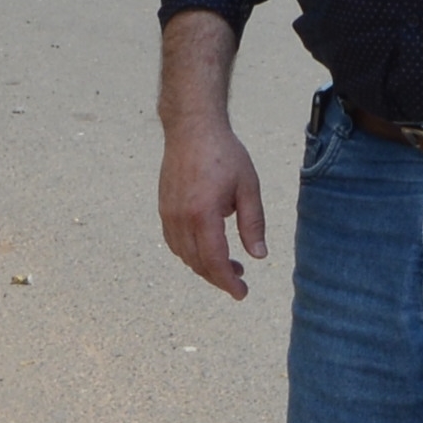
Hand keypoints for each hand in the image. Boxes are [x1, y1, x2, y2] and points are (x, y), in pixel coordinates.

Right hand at [159, 118, 266, 297]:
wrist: (192, 128)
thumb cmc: (224, 154)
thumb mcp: (248, 187)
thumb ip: (253, 224)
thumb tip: (258, 256)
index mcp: (203, 214)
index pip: (215, 261)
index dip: (228, 282)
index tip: (242, 293)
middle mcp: (181, 218)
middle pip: (198, 263)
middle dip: (219, 278)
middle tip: (240, 281)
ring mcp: (169, 214)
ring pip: (184, 255)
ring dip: (204, 267)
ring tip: (228, 266)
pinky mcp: (164, 208)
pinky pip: (174, 242)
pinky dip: (190, 254)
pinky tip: (206, 249)